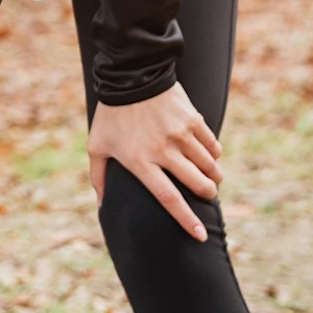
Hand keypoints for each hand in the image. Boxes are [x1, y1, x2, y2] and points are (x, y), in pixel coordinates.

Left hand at [87, 81, 223, 240]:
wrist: (130, 76)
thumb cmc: (111, 115)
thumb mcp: (97, 145)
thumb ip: (98, 176)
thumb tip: (101, 204)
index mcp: (139, 160)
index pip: (169, 198)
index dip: (187, 220)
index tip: (201, 236)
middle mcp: (163, 150)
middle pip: (197, 184)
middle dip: (208, 195)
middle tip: (208, 195)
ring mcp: (180, 134)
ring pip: (210, 166)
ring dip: (214, 177)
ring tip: (212, 178)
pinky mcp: (193, 120)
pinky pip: (213, 146)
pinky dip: (214, 156)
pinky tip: (210, 157)